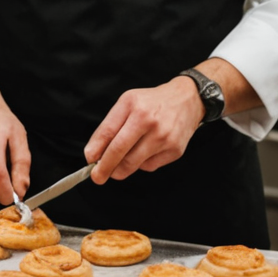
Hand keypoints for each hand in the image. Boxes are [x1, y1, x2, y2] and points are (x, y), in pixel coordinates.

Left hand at [83, 77, 202, 183]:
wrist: (187, 100)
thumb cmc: (152, 102)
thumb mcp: (127, 103)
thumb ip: (110, 126)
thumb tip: (94, 153)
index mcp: (134, 106)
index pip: (109, 132)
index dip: (96, 150)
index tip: (89, 161)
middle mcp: (149, 121)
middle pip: (120, 151)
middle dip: (105, 168)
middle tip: (98, 176)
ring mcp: (164, 137)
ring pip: (134, 164)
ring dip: (121, 169)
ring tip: (118, 166)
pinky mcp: (175, 150)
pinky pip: (150, 166)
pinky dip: (142, 164)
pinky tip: (144, 153)